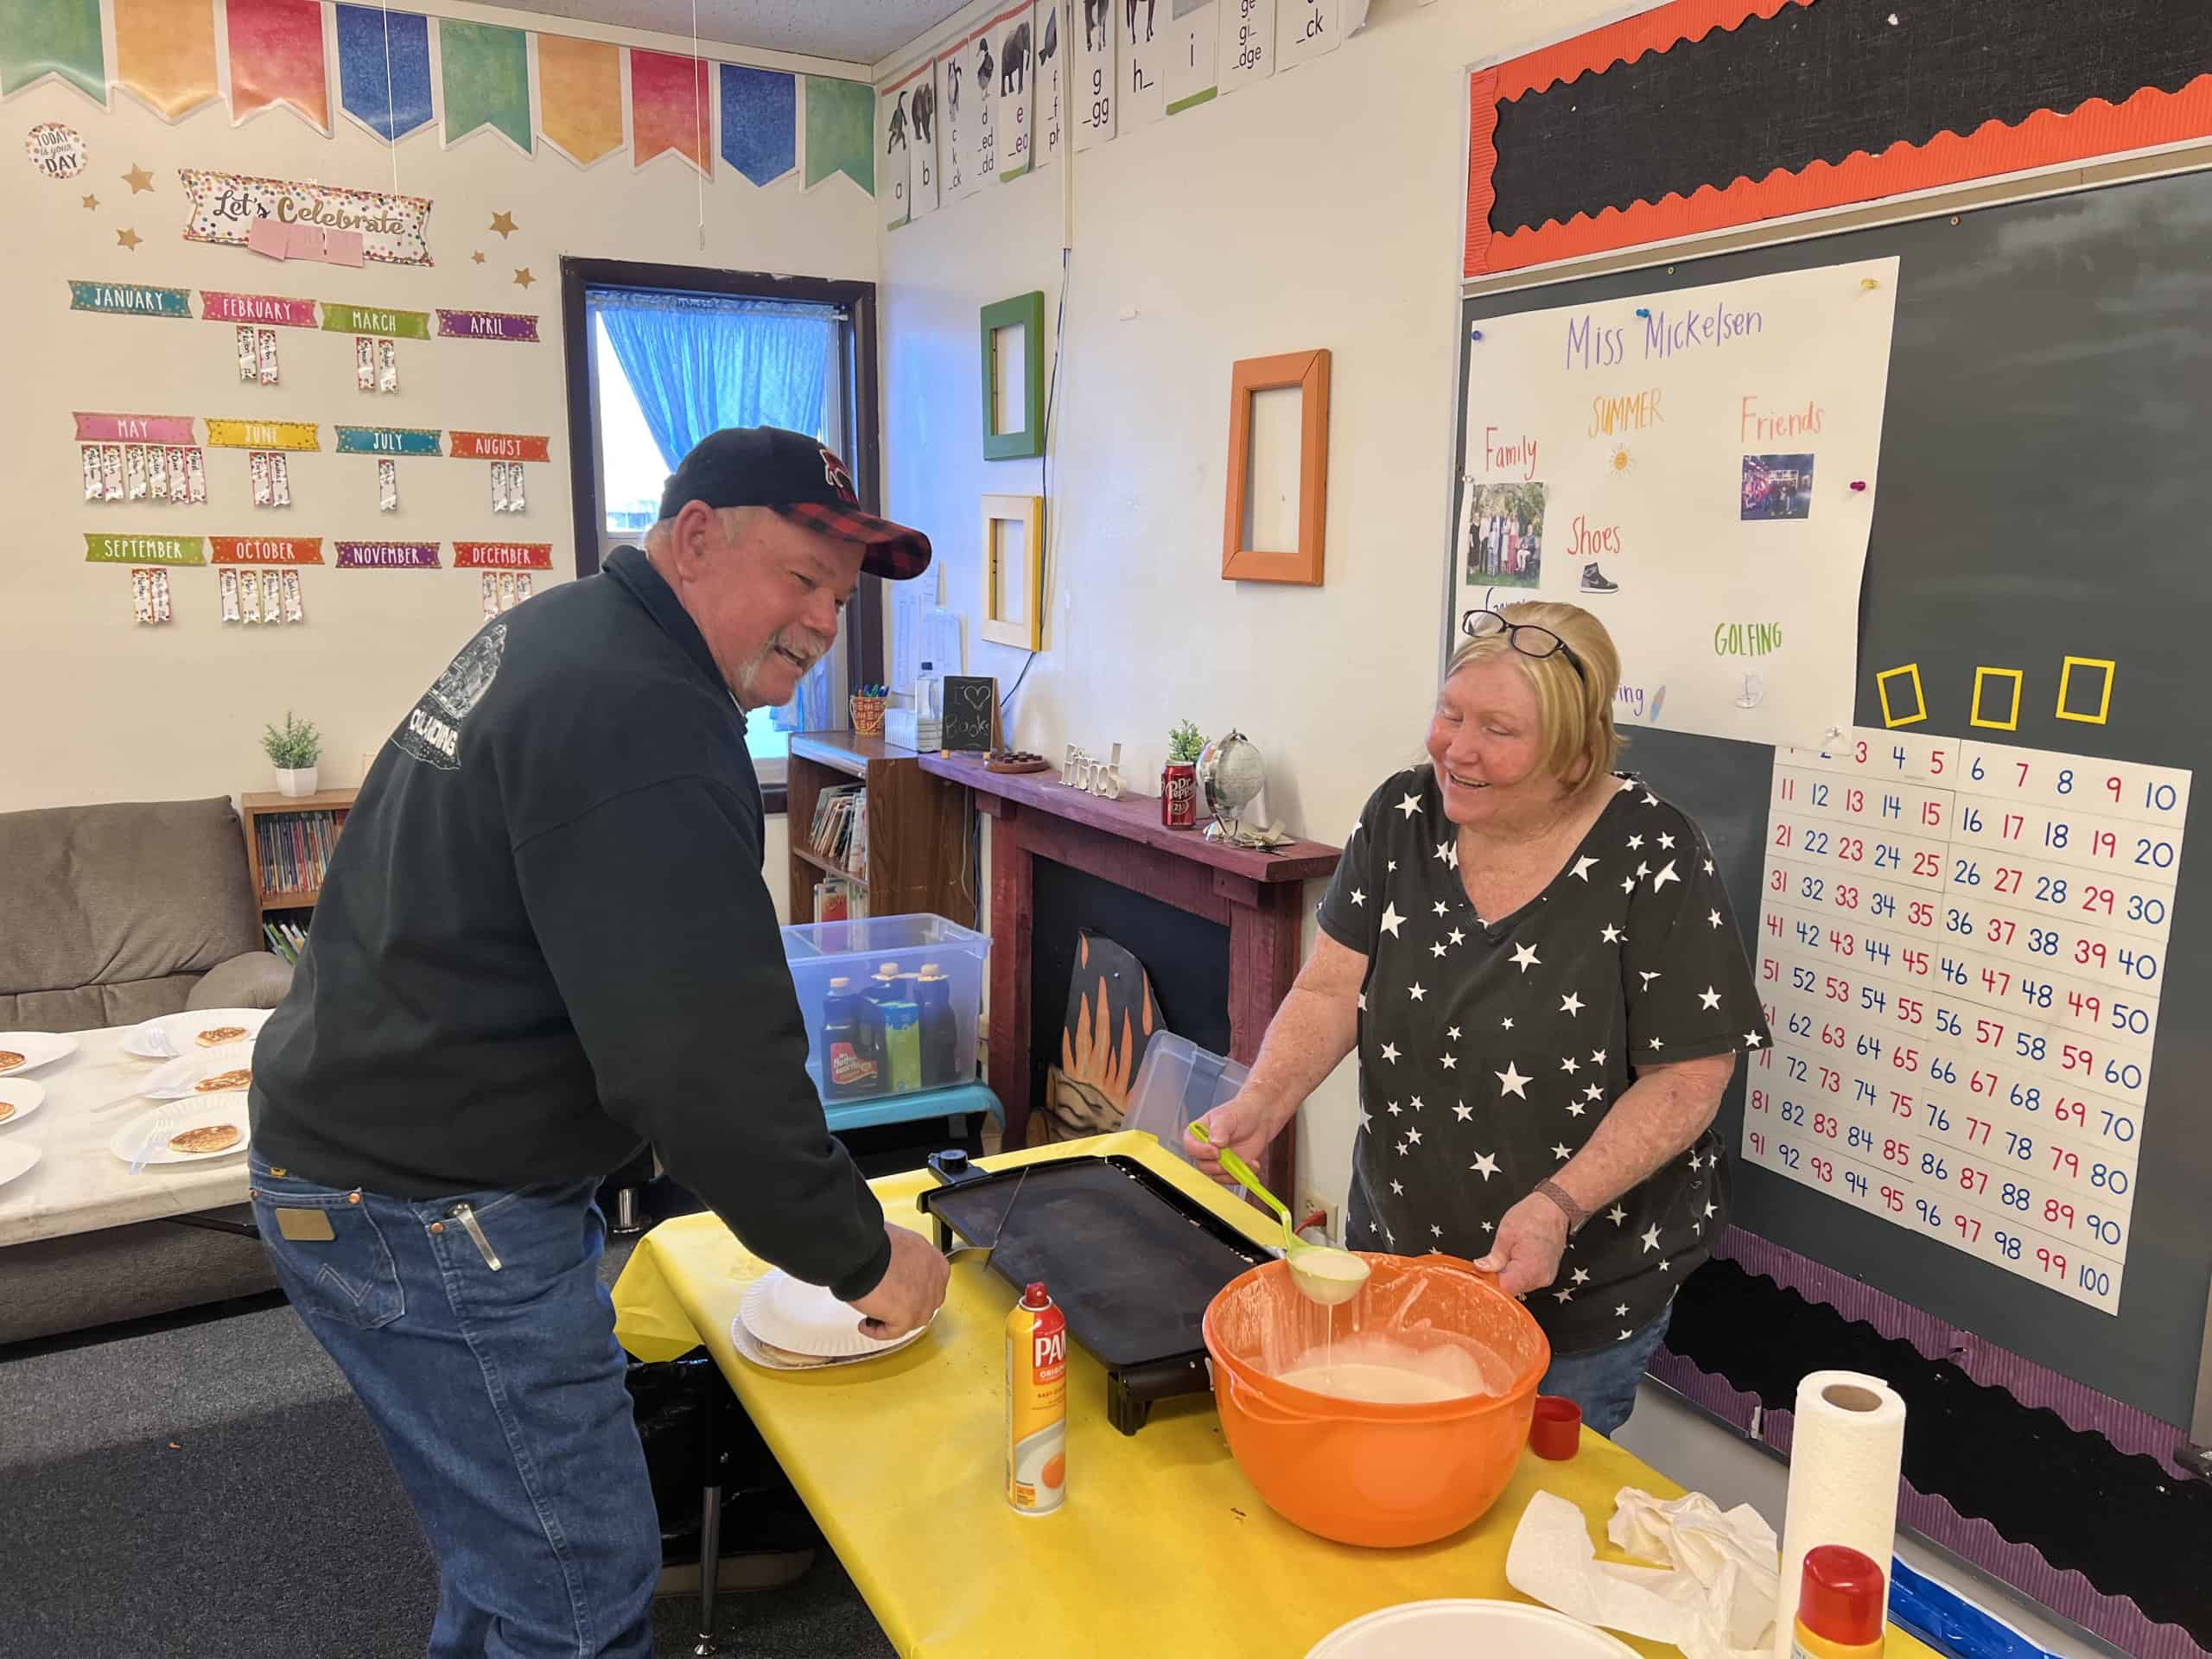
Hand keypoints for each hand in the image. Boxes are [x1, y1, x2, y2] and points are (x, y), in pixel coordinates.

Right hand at [849, 1224, 950, 1339]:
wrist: (865, 1254)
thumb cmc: (875, 1244)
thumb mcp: (899, 1243)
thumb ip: (903, 1257)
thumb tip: (892, 1263)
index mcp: (935, 1261)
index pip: (930, 1282)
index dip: (912, 1288)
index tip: (897, 1290)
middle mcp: (935, 1282)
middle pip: (924, 1302)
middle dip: (905, 1305)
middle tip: (886, 1304)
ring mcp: (924, 1302)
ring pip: (912, 1319)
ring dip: (893, 1320)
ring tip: (873, 1316)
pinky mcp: (908, 1317)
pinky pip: (894, 1331)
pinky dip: (878, 1331)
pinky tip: (866, 1325)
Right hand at [1184, 1091, 1285, 1186]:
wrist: (1259, 1118)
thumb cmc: (1240, 1112)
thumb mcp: (1228, 1116)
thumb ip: (1220, 1129)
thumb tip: (1215, 1142)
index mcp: (1198, 1133)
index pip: (1190, 1146)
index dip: (1200, 1151)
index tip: (1215, 1151)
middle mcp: (1205, 1149)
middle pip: (1203, 1165)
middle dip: (1217, 1166)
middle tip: (1230, 1160)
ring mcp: (1218, 1160)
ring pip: (1217, 1175)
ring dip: (1232, 1172)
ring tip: (1248, 1162)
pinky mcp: (1230, 1168)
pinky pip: (1231, 1179)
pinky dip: (1242, 1175)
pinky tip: (1252, 1164)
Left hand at [1474, 1190, 1570, 1295]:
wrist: (1555, 1208)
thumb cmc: (1533, 1216)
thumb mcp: (1506, 1234)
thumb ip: (1494, 1257)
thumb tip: (1482, 1268)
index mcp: (1529, 1269)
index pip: (1505, 1290)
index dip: (1490, 1285)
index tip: (1479, 1277)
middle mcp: (1540, 1278)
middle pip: (1512, 1290)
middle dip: (1497, 1280)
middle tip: (1487, 1265)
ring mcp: (1545, 1277)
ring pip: (1519, 1285)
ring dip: (1507, 1276)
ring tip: (1502, 1258)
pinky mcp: (1547, 1274)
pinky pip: (1527, 1279)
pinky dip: (1517, 1273)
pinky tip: (1513, 1260)